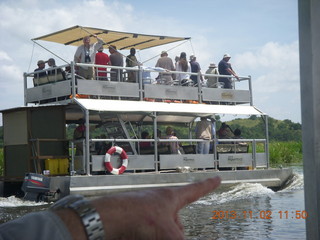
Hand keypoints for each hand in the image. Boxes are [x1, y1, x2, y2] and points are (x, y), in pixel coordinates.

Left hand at [92, 176, 220, 239]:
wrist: (109, 218)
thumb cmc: (140, 217)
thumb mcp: (169, 233)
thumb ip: (181, 238)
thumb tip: (184, 238)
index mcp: (172, 197)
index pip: (195, 189)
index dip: (208, 185)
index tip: (216, 178)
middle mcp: (159, 200)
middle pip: (176, 220)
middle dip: (175, 232)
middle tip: (168, 235)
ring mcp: (147, 207)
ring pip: (162, 226)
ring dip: (161, 234)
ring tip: (152, 236)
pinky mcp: (135, 216)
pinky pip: (149, 228)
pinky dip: (149, 235)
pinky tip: (144, 236)